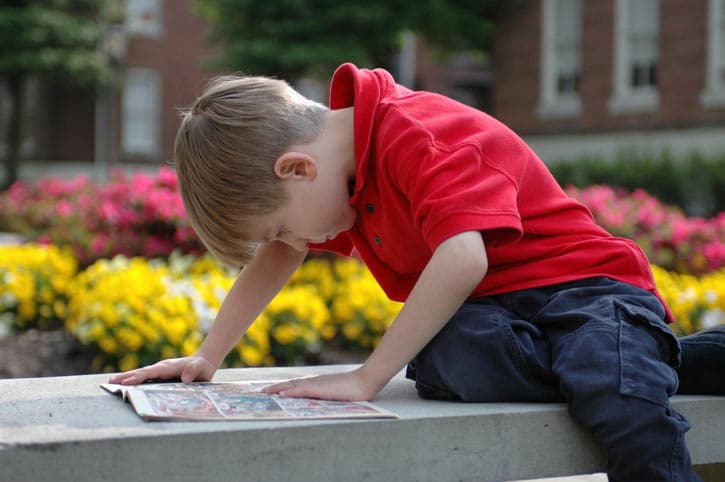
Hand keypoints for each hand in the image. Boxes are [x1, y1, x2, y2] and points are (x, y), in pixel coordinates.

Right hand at [108, 355, 215, 384]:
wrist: (203, 363)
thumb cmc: (202, 366)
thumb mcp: (201, 368)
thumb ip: (193, 371)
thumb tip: (184, 379)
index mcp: (168, 367)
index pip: (151, 372)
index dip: (139, 377)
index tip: (127, 382)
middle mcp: (161, 368)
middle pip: (141, 372)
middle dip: (126, 377)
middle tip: (111, 382)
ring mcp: (159, 372)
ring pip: (140, 375)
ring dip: (126, 378)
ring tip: (111, 383)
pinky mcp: (159, 376)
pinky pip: (145, 379)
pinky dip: (133, 381)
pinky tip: (124, 385)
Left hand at [262, 368, 379, 400]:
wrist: (365, 382)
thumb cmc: (356, 390)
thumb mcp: (340, 395)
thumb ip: (331, 397)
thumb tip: (328, 402)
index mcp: (318, 384)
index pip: (297, 385)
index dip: (285, 387)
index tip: (273, 391)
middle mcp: (314, 382)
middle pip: (291, 384)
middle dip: (275, 388)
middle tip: (262, 392)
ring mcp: (316, 384)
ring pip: (292, 386)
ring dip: (278, 389)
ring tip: (265, 392)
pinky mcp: (320, 389)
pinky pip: (301, 390)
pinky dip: (290, 392)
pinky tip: (281, 394)